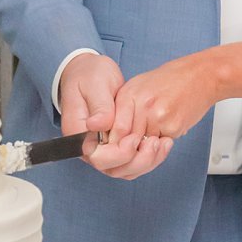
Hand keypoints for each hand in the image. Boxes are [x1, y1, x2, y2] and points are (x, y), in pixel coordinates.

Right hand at [58, 53, 171, 178]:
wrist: (89, 72)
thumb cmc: (89, 75)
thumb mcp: (94, 84)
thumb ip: (99, 106)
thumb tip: (98, 125)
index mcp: (78, 133)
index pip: (97, 157)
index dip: (119, 153)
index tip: (134, 138)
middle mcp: (88, 147)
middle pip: (113, 169)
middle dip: (137, 161)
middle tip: (155, 143)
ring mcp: (102, 149)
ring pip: (125, 169)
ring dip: (146, 161)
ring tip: (163, 143)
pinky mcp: (115, 146)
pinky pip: (132, 162)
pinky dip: (149, 158)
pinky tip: (162, 144)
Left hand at [119, 54, 218, 147]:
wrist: (200, 75)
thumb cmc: (170, 80)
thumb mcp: (139, 87)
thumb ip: (124, 110)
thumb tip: (114, 136)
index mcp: (129, 95)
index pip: (115, 130)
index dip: (117, 143)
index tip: (121, 145)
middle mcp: (141, 105)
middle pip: (129, 141)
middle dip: (133, 146)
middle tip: (142, 139)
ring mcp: (158, 116)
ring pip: (146, 145)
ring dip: (150, 143)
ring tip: (158, 126)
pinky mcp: (173, 126)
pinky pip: (162, 143)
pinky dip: (165, 138)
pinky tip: (170, 123)